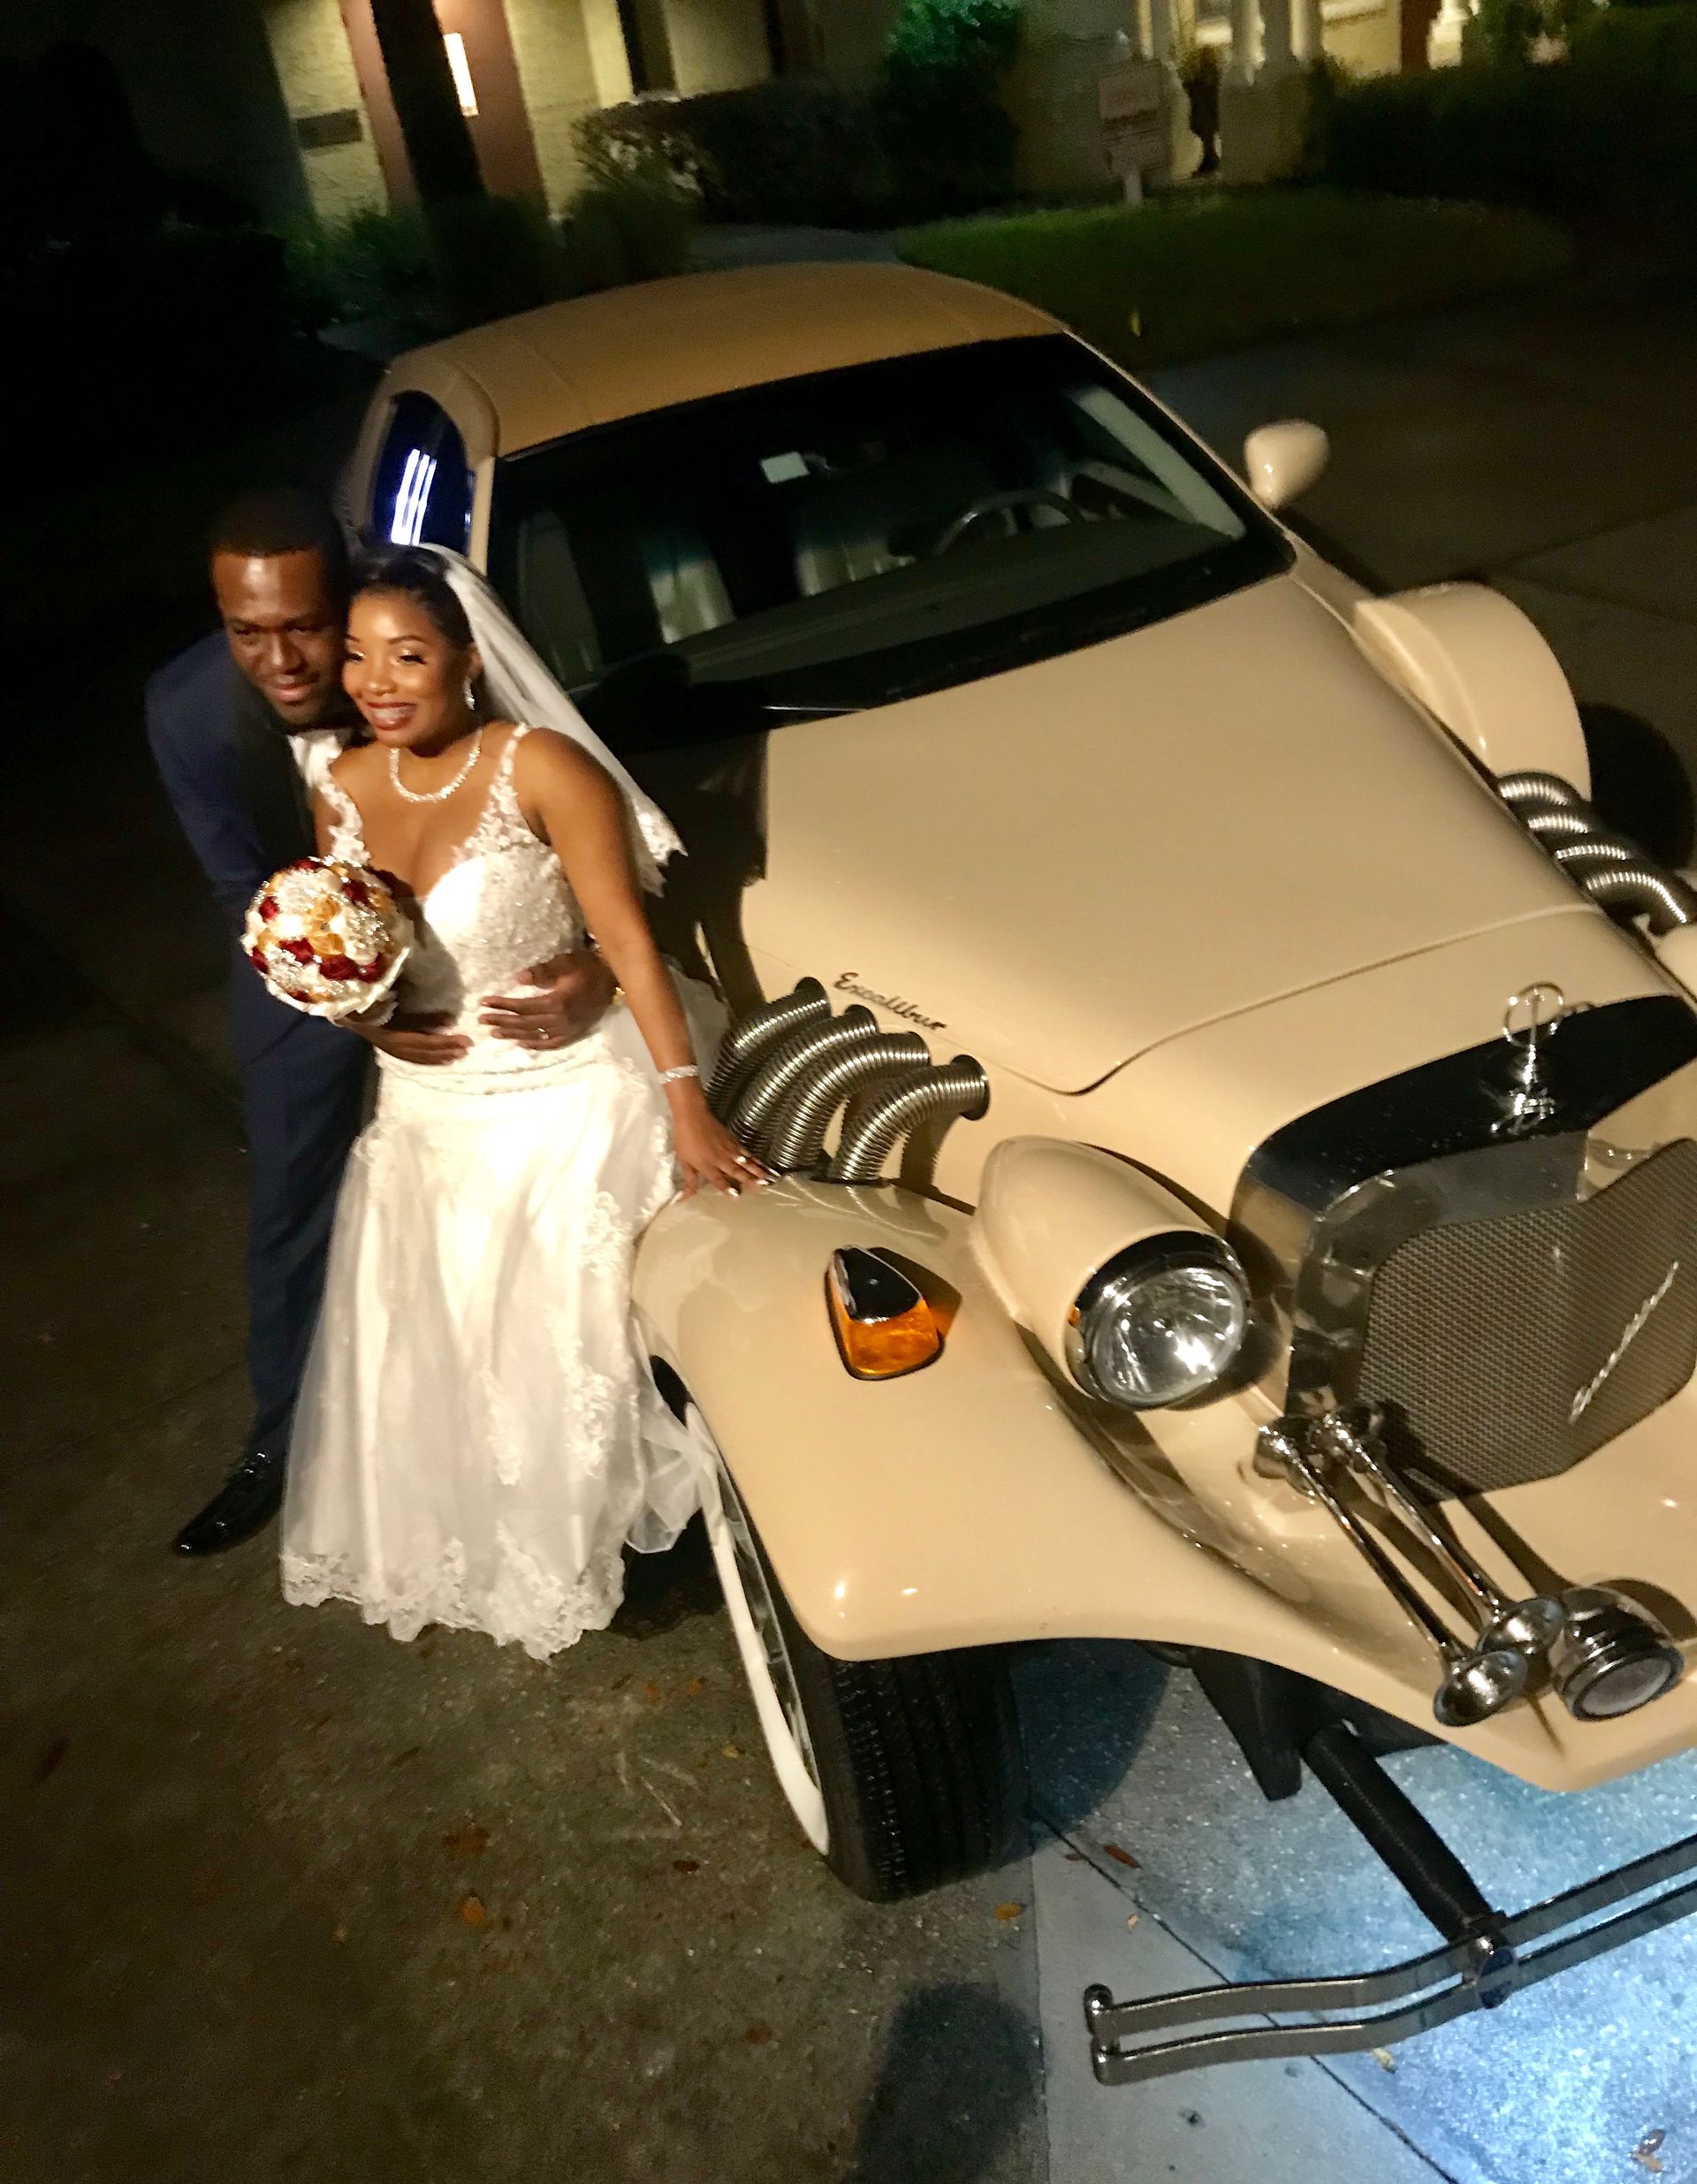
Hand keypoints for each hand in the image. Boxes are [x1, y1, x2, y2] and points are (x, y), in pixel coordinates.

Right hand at [348, 1010, 469, 1065]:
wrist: (348, 1013)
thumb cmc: (373, 1005)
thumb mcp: (398, 1008)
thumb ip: (424, 1017)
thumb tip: (451, 1019)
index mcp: (395, 1035)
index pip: (427, 1042)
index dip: (446, 1042)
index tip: (465, 1039)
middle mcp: (395, 1047)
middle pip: (426, 1052)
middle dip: (447, 1050)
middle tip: (468, 1047)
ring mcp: (392, 1051)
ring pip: (420, 1058)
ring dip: (441, 1057)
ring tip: (458, 1056)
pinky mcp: (391, 1051)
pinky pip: (414, 1060)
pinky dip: (429, 1060)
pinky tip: (441, 1060)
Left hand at [479, 947, 616, 1050]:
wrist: (612, 978)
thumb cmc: (586, 966)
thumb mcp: (565, 963)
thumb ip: (542, 971)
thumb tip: (518, 978)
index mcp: (557, 1002)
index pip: (522, 1006)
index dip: (502, 1005)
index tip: (484, 1003)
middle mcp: (560, 1020)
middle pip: (525, 1023)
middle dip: (501, 1021)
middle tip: (481, 1021)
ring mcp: (567, 1029)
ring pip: (535, 1035)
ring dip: (513, 1034)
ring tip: (494, 1034)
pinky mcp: (574, 1033)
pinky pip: (552, 1043)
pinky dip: (536, 1045)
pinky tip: (522, 1044)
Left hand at [668, 1087, 771, 1197]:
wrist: (693, 1116)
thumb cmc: (685, 1139)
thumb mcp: (684, 1162)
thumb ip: (689, 1180)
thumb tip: (684, 1198)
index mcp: (708, 1166)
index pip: (719, 1181)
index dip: (727, 1188)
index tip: (737, 1195)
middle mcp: (721, 1160)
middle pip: (737, 1171)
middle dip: (750, 1179)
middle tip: (764, 1185)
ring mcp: (729, 1149)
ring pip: (745, 1162)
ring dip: (757, 1170)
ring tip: (768, 1176)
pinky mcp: (732, 1140)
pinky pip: (746, 1151)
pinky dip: (754, 1158)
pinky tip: (760, 1162)